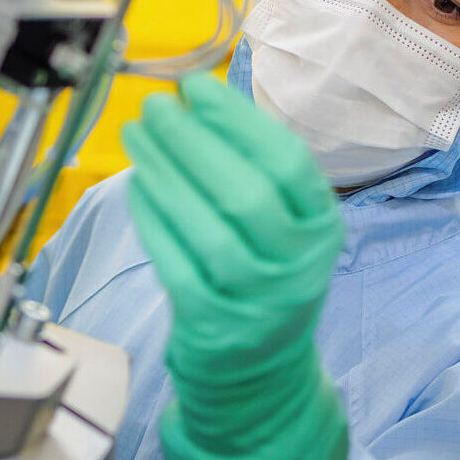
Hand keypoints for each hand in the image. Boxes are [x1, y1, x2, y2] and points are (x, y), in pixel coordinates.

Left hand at [122, 74, 348, 459]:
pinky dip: (152, 215)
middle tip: (156, 105)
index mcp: (322, 228)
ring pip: (205, 224)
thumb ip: (255, 170)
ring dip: (165, 171)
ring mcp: (256, 299)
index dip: (237, 119)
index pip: (287, 163)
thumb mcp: (284, 226)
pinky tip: (137, 182)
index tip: (196, 87)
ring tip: (137, 133)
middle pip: (245, 192)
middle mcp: (298, 265)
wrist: (258, 372)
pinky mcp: (211, 323)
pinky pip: (174, 259)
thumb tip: (198, 101)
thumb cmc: (263, 276)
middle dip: (193, 140)